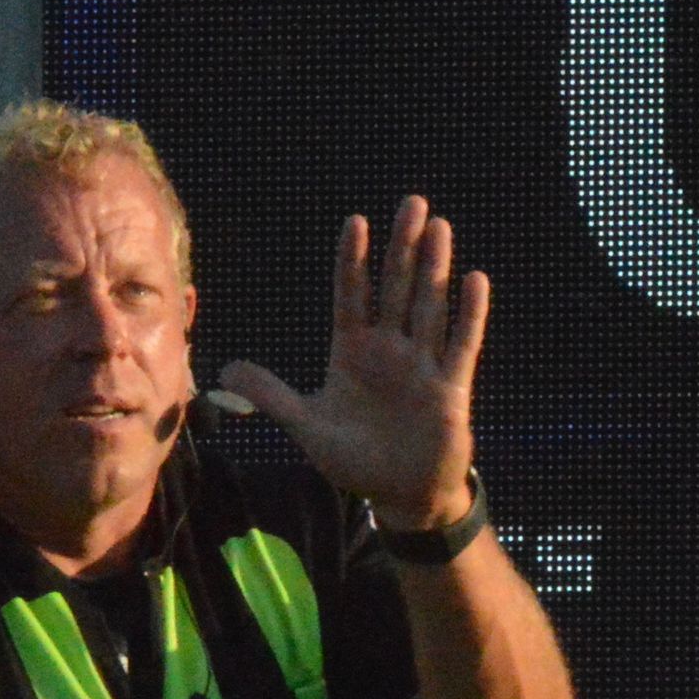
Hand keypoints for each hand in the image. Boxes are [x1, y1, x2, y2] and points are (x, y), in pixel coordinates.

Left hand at [213, 197, 486, 531]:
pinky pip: (461, 345)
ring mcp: (422, 365)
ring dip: (434, 268)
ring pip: (428, 307)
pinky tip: (474, 279)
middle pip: (396, 288)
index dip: (354, 260)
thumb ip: (272, 395)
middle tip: (411, 203)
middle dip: (403, 246)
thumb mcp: (306, 426)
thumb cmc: (356, 461)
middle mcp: (390, 350)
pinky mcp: (450, 388)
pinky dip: (469, 314)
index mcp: (353, 352)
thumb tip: (224, 372)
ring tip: (439, 226)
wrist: (400, 496)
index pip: (353, 295)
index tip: (356, 221)